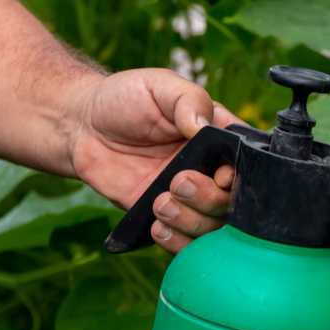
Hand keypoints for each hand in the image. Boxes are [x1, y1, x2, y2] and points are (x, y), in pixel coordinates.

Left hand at [69, 69, 239, 252]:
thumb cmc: (124, 100)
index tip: (218, 174)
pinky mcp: (163, 217)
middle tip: (178, 181)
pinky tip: (157, 224)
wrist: (82, 126)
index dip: (239, 177)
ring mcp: (187, 198)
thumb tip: (205, 127)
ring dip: (190, 221)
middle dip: (208, 199)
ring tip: (160, 202)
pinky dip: (176, 241)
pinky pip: (184, 243)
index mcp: (218, 140)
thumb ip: (189, 100)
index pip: (248, 166)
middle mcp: (209, 172)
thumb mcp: (161, 86)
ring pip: (211, 227)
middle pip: (232, 203)